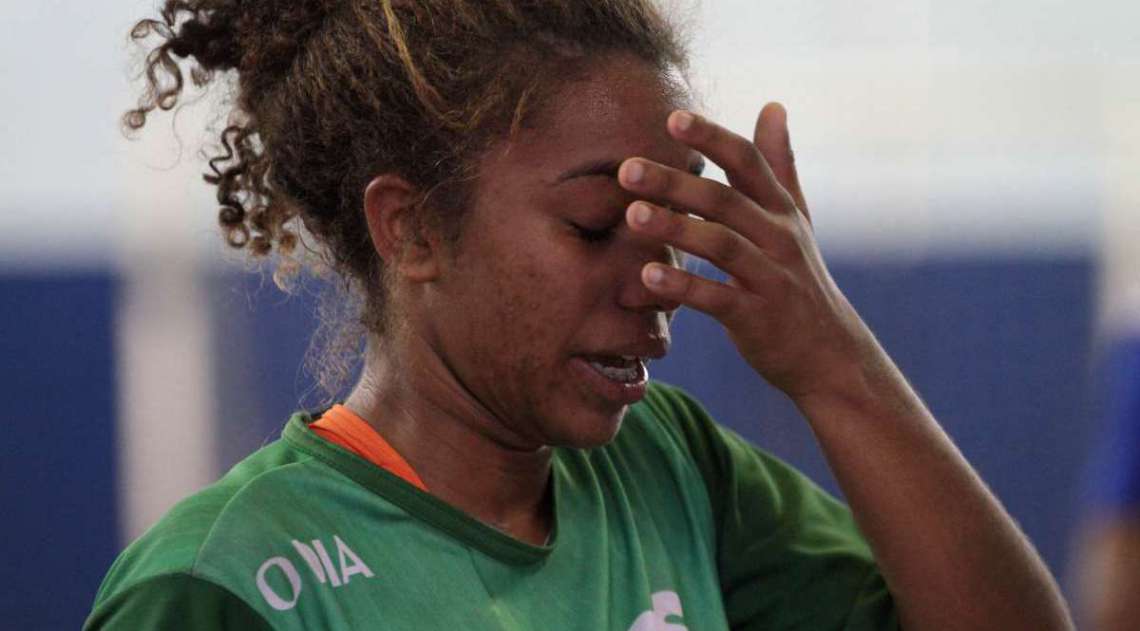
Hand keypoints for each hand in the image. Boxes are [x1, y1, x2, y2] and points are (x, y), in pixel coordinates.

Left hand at [619, 103, 876, 401]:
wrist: (828, 354)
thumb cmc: (798, 279)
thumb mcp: (796, 218)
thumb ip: (779, 164)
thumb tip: (772, 104)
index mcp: (781, 210)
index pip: (747, 162)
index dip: (712, 138)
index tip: (672, 118)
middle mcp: (779, 237)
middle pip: (724, 201)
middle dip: (674, 183)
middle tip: (626, 169)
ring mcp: (770, 278)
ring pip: (720, 245)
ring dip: (675, 228)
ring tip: (631, 215)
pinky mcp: (757, 318)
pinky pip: (717, 298)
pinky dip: (683, 286)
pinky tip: (647, 274)